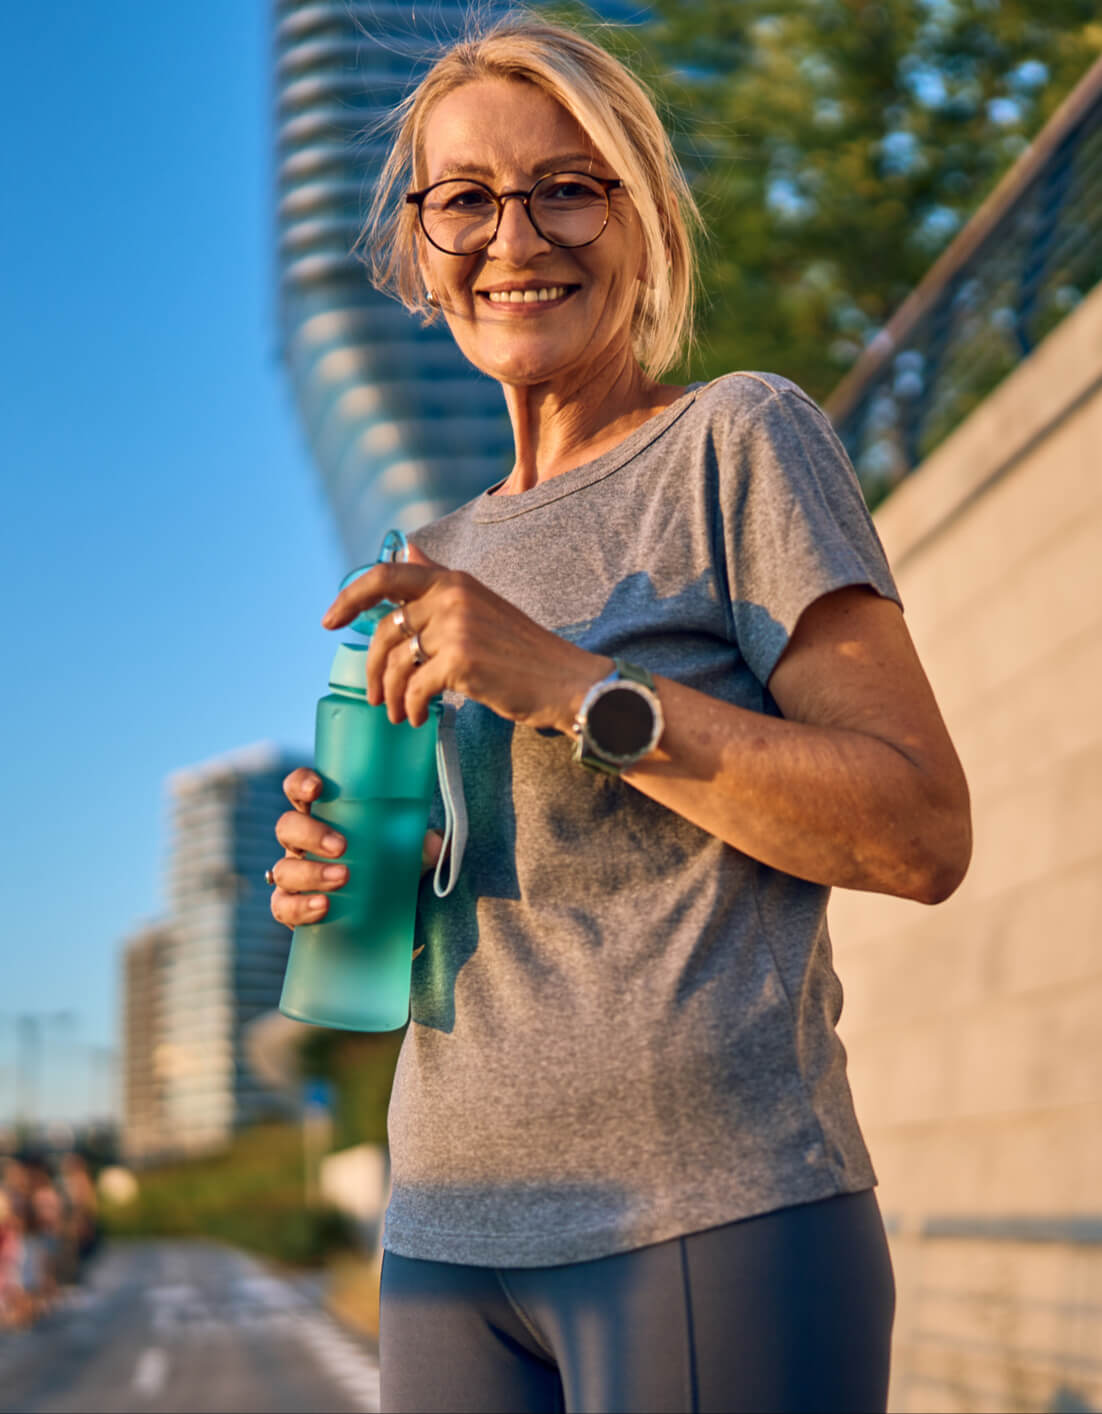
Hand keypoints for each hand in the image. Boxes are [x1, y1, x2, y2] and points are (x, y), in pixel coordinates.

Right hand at [269, 768, 443, 930]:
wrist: (384, 920)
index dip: (301, 783)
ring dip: (311, 872)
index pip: (300, 790)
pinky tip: (323, 907)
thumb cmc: (389, 871)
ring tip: (343, 878)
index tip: (317, 788)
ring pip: (284, 868)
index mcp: (325, 817)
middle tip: (342, 846)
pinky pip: (283, 906)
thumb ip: (423, 848)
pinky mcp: (292, 909)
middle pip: (287, 827)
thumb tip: (436, 843)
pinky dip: (301, 907)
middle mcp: (303, 843)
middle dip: (311, 833)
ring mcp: (294, 875)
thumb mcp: (409, 856)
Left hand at [322, 543, 609, 730]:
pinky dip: (410, 708)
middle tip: (373, 695)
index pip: (386, 576)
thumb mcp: (481, 604)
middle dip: (372, 668)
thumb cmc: (523, 652)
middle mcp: (452, 596)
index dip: (349, 597)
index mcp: (454, 580)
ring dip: (390, 694)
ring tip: (397, 713)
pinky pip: (414, 688)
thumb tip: (408, 547)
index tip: (329, 622)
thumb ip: (441, 581)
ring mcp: (456, 627)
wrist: (566, 681)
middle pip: (384, 631)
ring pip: (396, 663)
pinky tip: (416, 720)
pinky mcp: (461, 661)